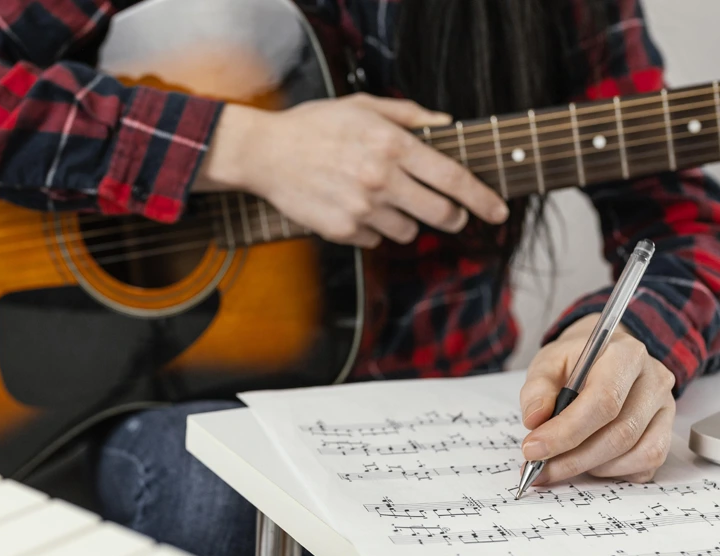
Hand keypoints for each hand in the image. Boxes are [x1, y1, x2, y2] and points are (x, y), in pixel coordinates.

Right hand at [193, 95, 508, 246]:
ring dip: (406, 222)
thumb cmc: (313, 126)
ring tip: (382, 201)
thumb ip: (408, 115)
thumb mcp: (361, 107)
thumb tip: (445, 125)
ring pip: (409, 232)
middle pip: (441, 214)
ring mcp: (362, 209)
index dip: (483, 199)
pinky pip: (375, 240)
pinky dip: (372, 229)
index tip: (498, 211)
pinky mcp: (342, 231)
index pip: (453, 179)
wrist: (264, 154)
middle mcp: (382, 180)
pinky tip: (352, 208)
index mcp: (393, 146)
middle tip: (450, 215)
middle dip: (453, 217)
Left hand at [518, 313, 676, 485]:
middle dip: (573, 458)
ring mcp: (665, 408)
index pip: (603, 401)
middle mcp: (654, 381)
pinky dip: (612, 472)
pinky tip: (587, 463)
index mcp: (626, 356)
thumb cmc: (575, 361)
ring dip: (591, 468)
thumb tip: (535, 420)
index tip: (533, 449)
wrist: (603, 356)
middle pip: (620, 433)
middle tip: (539, 468)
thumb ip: (538, 389)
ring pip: (635, 454)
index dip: (566, 432)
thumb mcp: (548, 362)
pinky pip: (645, 465)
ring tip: (558, 464)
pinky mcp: (665, 431)